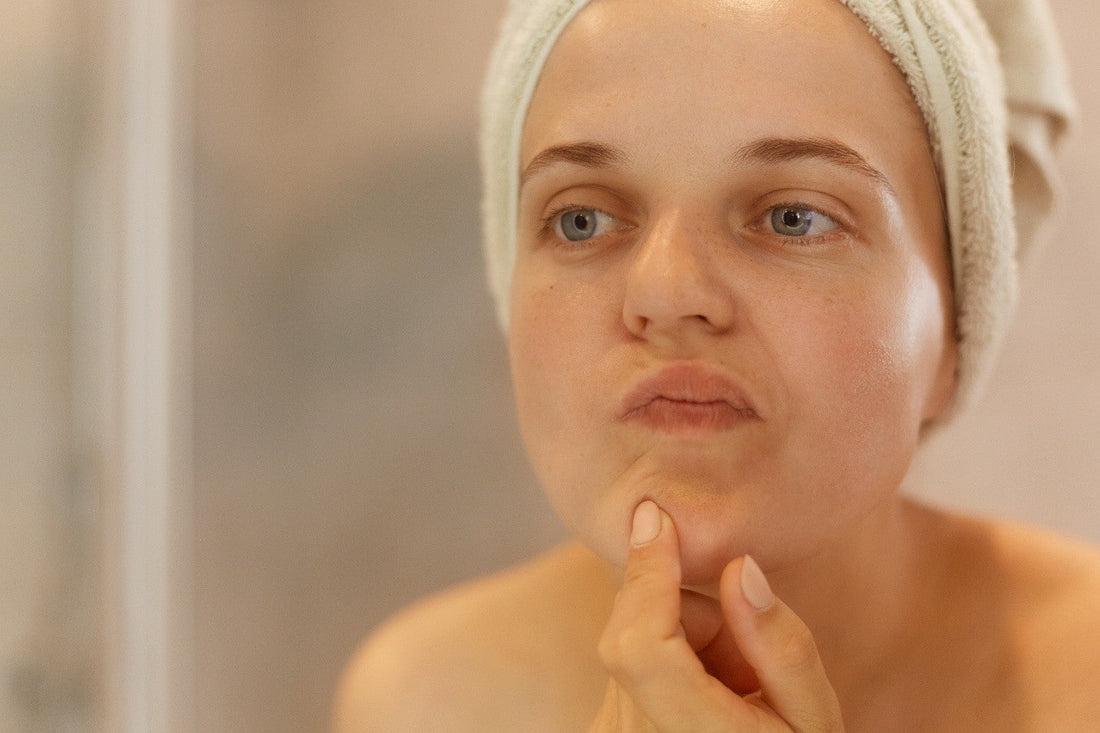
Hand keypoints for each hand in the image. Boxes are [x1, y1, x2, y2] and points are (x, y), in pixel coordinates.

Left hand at [589, 501, 843, 731]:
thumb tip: (736, 569)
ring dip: (681, 644)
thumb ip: (783, 649)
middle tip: (746, 664)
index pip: (639, 643)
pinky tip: (700, 708)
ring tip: (731, 697)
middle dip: (690, 614)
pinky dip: (660, 666)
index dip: (645, 573)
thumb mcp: (816, 724)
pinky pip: (623, 667)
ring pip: (630, 642)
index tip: (655, 516)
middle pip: (638, 627)